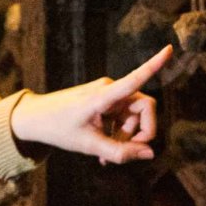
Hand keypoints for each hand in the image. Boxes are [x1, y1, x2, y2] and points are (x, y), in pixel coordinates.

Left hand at [9, 45, 171, 164]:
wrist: (35, 119)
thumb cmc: (58, 129)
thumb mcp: (88, 146)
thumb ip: (120, 152)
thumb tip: (150, 154)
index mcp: (104, 95)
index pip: (135, 79)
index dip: (154, 65)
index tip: (170, 48)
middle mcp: (110, 89)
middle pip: (144, 109)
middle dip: (139, 134)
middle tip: (125, 154)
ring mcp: (109, 95)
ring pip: (134, 118)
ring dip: (126, 139)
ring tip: (106, 157)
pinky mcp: (106, 102)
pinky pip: (123, 119)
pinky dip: (118, 136)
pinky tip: (104, 152)